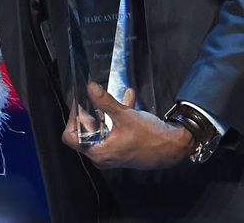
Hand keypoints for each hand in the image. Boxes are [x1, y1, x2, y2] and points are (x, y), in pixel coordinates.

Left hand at [61, 84, 195, 170]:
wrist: (173, 147)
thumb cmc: (149, 137)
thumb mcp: (124, 116)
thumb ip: (104, 101)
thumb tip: (90, 87)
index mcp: (98, 152)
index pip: (70, 137)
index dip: (72, 118)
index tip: (79, 103)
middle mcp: (102, 156)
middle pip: (85, 132)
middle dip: (89, 112)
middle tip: (91, 97)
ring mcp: (113, 153)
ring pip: (101, 129)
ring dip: (105, 112)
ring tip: (109, 95)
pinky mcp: (123, 148)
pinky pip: (114, 130)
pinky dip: (117, 116)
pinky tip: (128, 97)